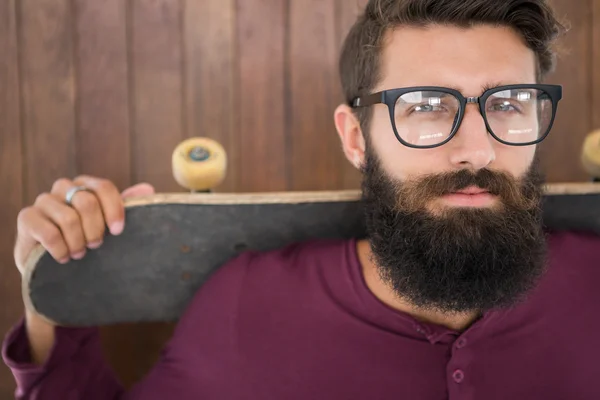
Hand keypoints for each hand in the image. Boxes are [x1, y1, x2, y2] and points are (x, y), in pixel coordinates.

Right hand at [14, 176, 154, 274]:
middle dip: (95, 230)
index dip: (114, 209)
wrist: (51, 263)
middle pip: (87, 202)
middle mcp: (64, 188)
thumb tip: (148, 189)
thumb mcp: (107, 224)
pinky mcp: (27, 217)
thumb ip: (126, 206)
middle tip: (96, 246)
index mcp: (85, 185)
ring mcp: (43, 201)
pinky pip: (49, 233)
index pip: (104, 187)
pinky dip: (60, 250)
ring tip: (79, 254)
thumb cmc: (85, 239)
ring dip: (78, 242)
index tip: (118, 232)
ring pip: (68, 218)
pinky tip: (63, 258)